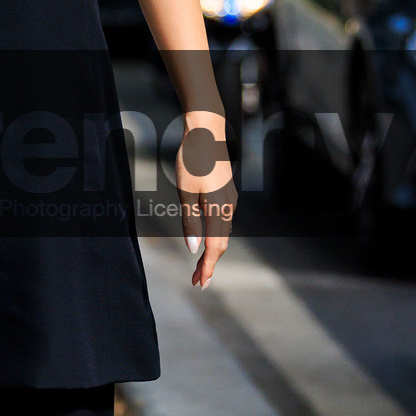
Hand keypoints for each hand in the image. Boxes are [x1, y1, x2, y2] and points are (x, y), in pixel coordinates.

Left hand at [176, 110, 235, 287]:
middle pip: (221, 243)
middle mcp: (229, 207)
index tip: (201, 284)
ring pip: (222, 232)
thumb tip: (193, 248)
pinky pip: (222, 221)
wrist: (206, 131)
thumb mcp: (185, 192)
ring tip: (199, 267)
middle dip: (209, 264)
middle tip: (198, 282)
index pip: (216, 247)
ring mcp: (230, 199)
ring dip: (212, 251)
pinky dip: (214, 235)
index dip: (208, 267)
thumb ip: (190, 221)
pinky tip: (206, 241)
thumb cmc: (192, 160)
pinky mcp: (226, 193)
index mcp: (219, 209)